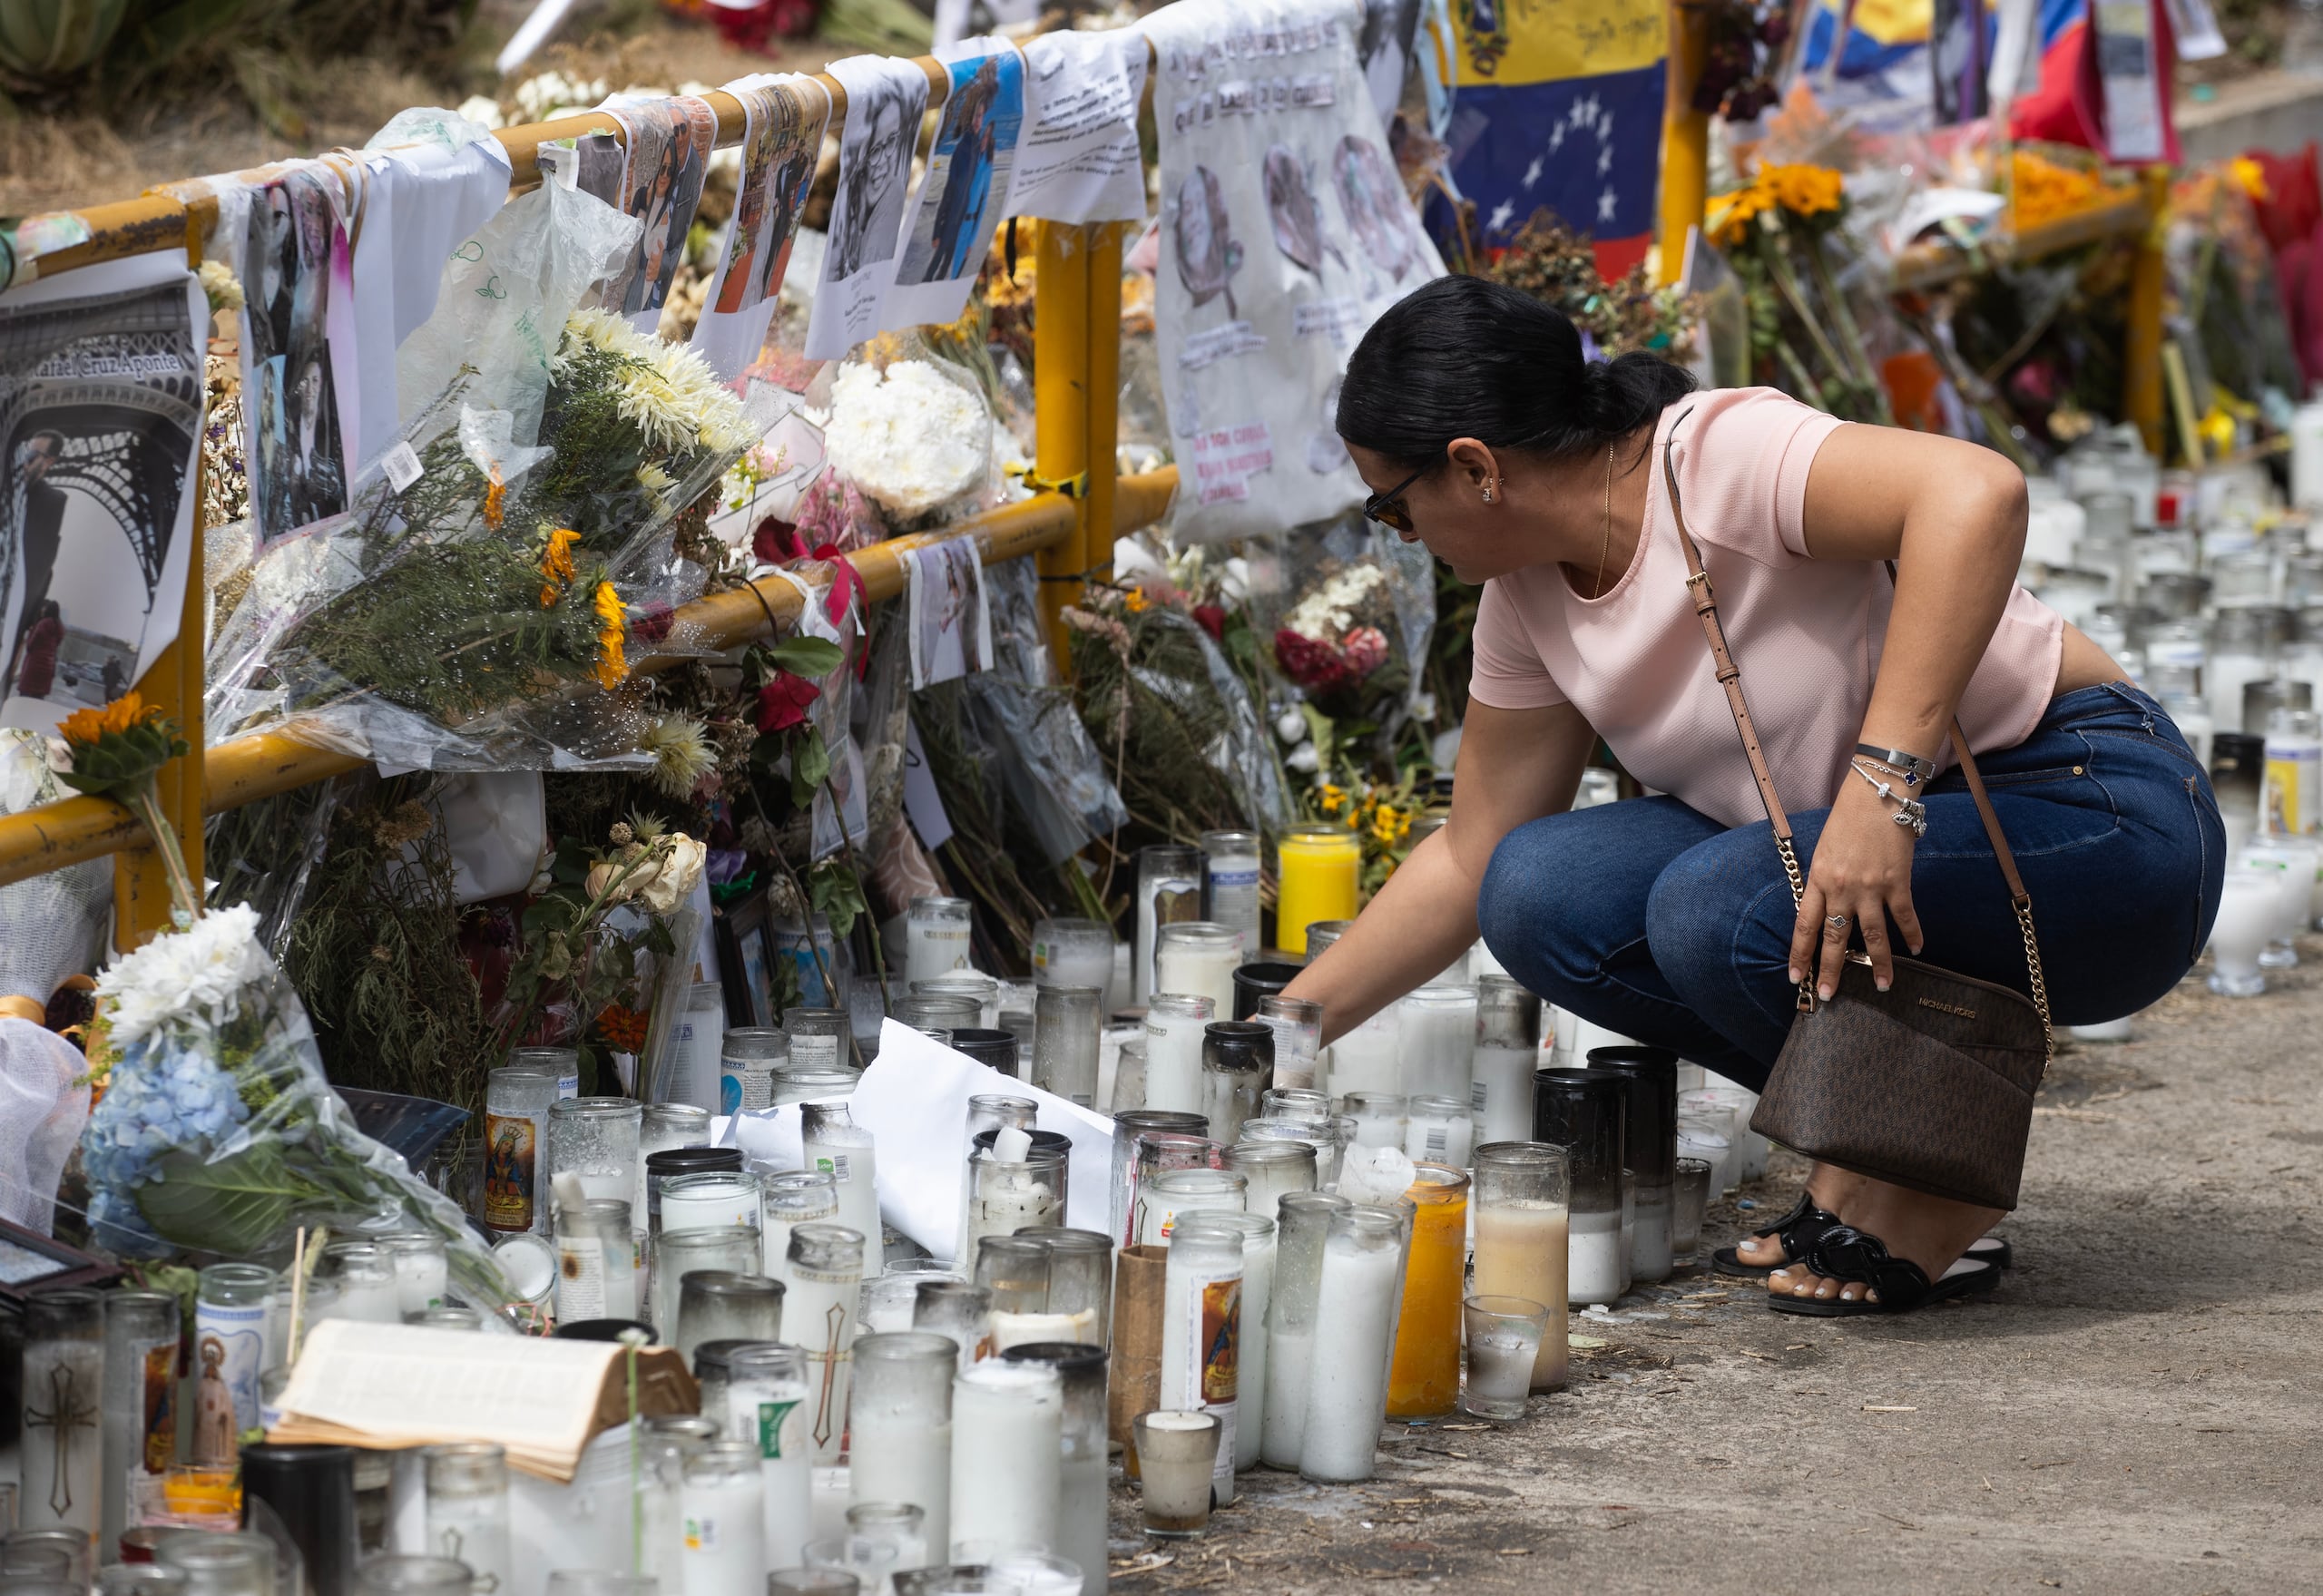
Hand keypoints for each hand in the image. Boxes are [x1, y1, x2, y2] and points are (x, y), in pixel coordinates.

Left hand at [1789, 777, 1923, 998]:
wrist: (1877, 793)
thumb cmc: (1847, 818)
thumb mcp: (1825, 850)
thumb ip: (1824, 881)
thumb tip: (1828, 909)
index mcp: (1818, 879)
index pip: (1804, 925)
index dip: (1800, 954)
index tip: (1796, 978)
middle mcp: (1841, 888)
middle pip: (1834, 937)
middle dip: (1831, 970)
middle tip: (1829, 996)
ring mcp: (1870, 887)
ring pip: (1873, 936)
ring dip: (1879, 964)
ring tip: (1883, 986)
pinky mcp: (1897, 882)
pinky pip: (1904, 916)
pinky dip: (1913, 934)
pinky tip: (1918, 949)